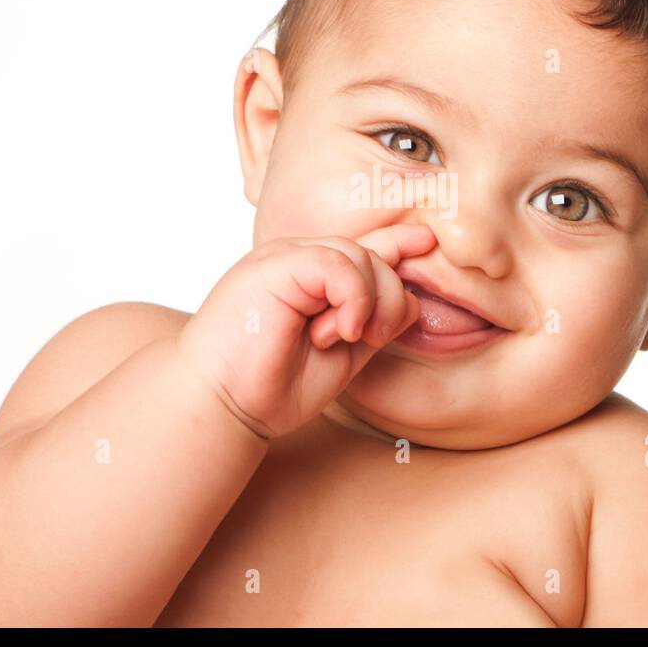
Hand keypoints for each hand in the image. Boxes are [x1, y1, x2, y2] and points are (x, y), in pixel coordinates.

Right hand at [176, 223, 435, 438]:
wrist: (221, 404)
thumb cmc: (271, 386)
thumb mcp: (342, 354)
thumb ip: (374, 323)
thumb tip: (413, 299)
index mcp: (308, 278)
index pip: (361, 249)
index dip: (396, 244)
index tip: (426, 243)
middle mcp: (296, 261)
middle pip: (371, 254)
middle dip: (389, 297)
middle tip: (369, 338)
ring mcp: (283, 259)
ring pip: (360, 256)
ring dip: (370, 302)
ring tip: (344, 337)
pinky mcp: (275, 265)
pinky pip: (337, 263)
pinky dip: (353, 298)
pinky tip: (339, 330)